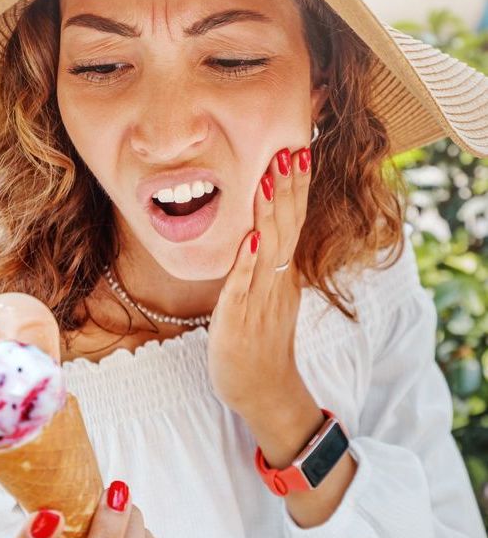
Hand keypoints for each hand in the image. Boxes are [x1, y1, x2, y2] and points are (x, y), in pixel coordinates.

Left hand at [207, 145, 310, 423]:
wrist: (265, 390)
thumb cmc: (261, 341)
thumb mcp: (268, 295)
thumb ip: (267, 264)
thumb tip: (262, 233)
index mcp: (282, 273)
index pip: (293, 221)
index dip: (294, 187)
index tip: (297, 150)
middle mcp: (277, 280)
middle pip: (287, 226)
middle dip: (287, 186)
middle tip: (291, 147)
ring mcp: (261, 298)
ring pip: (270, 248)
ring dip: (270, 212)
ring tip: (270, 176)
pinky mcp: (241, 319)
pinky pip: (245, 287)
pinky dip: (249, 263)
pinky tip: (251, 239)